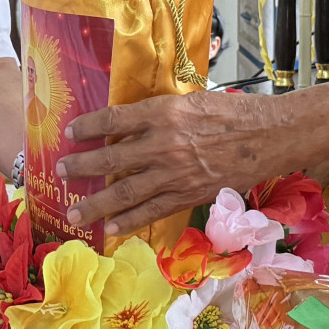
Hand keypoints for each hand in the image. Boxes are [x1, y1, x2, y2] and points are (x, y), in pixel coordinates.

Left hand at [59, 89, 300, 235]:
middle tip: (60, 173)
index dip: (88, 126)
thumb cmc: (231, 113)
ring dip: (95, 204)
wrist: (267, 138)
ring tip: (74, 213)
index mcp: (164, 113)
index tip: (70, 132)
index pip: (114, 119)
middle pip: (112, 158)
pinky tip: (109, 227)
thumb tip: (127, 125)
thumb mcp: (191, 101)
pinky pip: (152, 211)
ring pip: (125, 192)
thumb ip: (158, 114)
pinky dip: (128, 221)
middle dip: (82, 167)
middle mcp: (164, 144)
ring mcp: (175, 174)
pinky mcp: (188, 195)